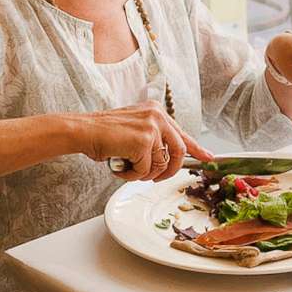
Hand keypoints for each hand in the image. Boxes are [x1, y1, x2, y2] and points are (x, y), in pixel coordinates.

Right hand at [79, 103, 209, 180]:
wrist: (84, 130)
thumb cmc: (104, 133)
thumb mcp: (135, 130)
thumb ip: (153, 139)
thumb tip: (168, 160)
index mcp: (157, 112)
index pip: (182, 134)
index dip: (196, 148)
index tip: (207, 157)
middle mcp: (157, 116)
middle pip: (178, 152)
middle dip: (168, 171)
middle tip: (155, 179)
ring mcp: (151, 128)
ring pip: (160, 165)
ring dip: (143, 174)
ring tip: (127, 168)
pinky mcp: (143, 141)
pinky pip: (144, 171)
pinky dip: (131, 175)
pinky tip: (119, 166)